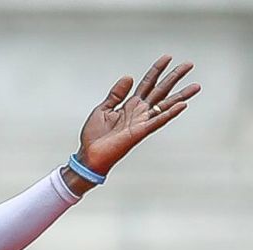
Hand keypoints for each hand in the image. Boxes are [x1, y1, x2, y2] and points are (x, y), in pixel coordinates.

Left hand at [75, 55, 200, 177]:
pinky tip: (182, 105)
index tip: (167, 57)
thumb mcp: (102, 109)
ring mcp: (142, 121)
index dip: (156, 70)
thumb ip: (116, 94)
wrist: (89, 155)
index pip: (147, 83)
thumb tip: (128, 77)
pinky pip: (158, 121)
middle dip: (174, 77)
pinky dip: (170, 113)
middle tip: (189, 64)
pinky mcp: (140, 132)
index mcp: (129, 105)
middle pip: (160, 90)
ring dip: (181, 95)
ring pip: (165, 105)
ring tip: (196, 86)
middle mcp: (139, 112)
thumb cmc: (94, 136)